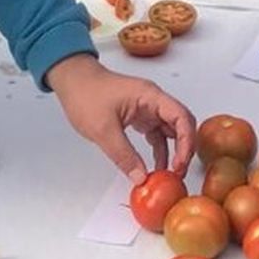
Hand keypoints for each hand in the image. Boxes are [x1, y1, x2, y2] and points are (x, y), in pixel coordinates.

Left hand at [47, 52, 195, 180]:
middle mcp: (153, 100)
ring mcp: (147, 108)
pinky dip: (159, 150)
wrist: (72, 81)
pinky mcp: (140, 116)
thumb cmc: (86, 94)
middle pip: (181, 124)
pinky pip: (157, 135)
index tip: (180, 164)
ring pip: (170, 131)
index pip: (181, 117)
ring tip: (170, 174)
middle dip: (184, 149)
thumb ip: (123, 155)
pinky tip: (155, 166)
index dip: (186, 142)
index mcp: (150, 96)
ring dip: (174, 151)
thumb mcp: (103, 129)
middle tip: (179, 173)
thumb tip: (141, 178)